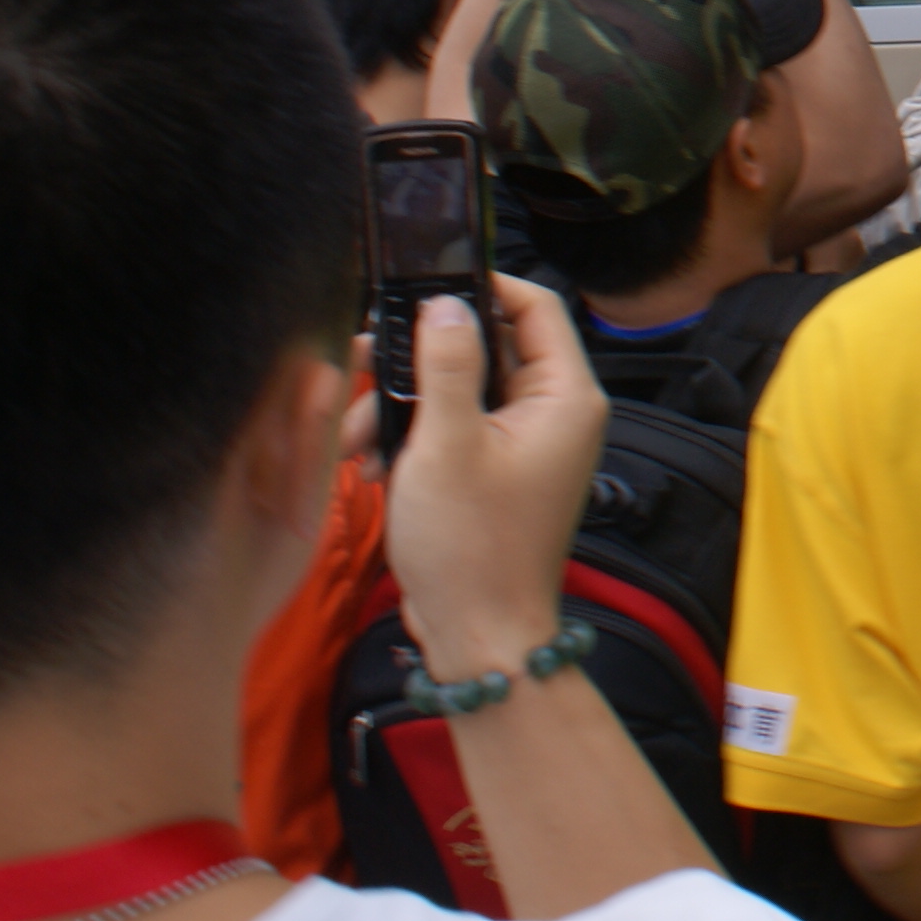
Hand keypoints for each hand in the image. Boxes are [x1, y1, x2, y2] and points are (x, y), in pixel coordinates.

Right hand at [383, 275, 607, 678]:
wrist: (477, 634)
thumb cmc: (471, 546)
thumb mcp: (445, 443)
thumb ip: (448, 364)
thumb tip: (447, 304)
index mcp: (565, 397)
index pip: (536, 307)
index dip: (484, 287)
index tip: (424, 286)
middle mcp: (556, 415)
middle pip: (490, 348)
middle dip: (421, 358)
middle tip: (361, 363)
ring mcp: (527, 445)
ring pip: (461, 391)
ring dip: (405, 405)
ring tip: (356, 435)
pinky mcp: (497, 473)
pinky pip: (455, 431)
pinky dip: (414, 439)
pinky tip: (371, 463)